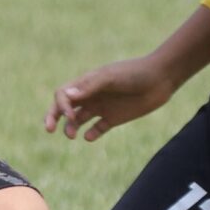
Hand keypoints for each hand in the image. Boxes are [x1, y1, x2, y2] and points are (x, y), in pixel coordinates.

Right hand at [46, 57, 174, 141]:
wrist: (160, 79)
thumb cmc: (134, 73)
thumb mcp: (111, 77)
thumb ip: (90, 86)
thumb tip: (67, 95)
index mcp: (86, 83)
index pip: (63, 95)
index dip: (60, 106)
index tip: (69, 115)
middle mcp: (91, 95)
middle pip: (65, 108)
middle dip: (54, 117)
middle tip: (49, 129)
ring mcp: (102, 107)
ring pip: (78, 120)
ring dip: (71, 128)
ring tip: (72, 136)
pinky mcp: (114, 118)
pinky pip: (97, 129)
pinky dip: (91, 134)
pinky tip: (89, 137)